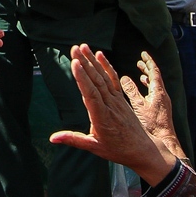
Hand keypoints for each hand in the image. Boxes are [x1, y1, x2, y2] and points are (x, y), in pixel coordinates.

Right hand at [50, 45, 175, 184]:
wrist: (143, 150)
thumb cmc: (117, 150)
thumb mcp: (94, 147)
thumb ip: (73, 139)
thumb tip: (52, 138)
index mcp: (102, 117)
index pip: (90, 94)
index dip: (82, 78)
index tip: (75, 63)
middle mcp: (110, 105)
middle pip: (96, 81)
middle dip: (84, 63)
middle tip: (74, 48)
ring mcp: (117, 100)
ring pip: (103, 77)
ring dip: (93, 61)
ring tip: (83, 46)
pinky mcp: (121, 98)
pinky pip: (113, 79)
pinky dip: (107, 66)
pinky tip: (100, 55)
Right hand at [120, 52, 183, 159]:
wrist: (164, 143)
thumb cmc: (152, 127)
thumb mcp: (139, 107)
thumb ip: (131, 91)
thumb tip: (123, 78)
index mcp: (158, 92)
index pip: (154, 72)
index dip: (148, 62)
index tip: (143, 54)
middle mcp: (162, 96)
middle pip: (156, 77)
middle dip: (147, 68)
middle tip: (140, 62)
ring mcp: (162, 104)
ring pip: (155, 87)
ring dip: (147, 79)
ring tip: (140, 75)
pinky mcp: (160, 111)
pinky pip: (154, 95)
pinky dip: (148, 90)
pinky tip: (142, 93)